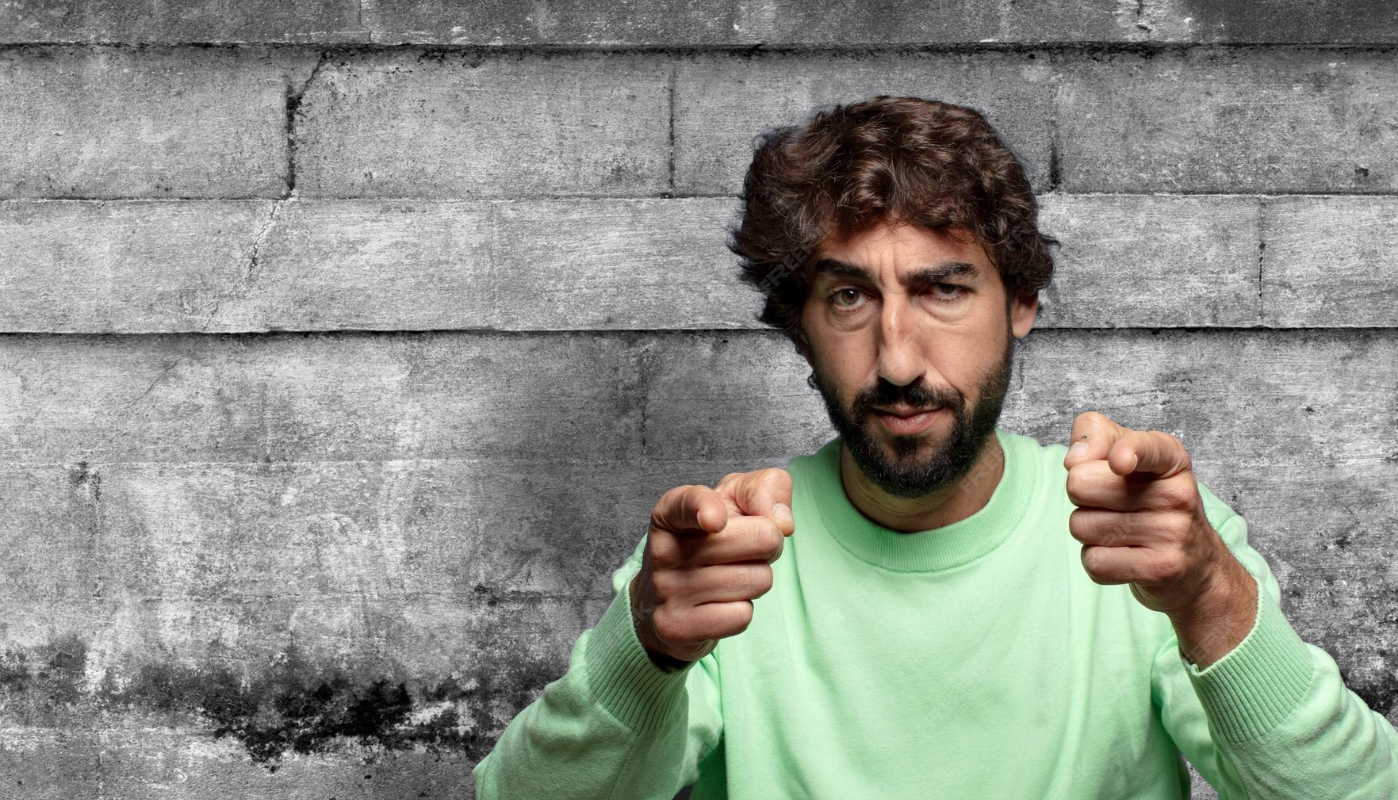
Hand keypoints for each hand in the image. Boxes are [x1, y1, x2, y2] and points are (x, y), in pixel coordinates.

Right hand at [630, 468, 795, 666]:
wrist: (666, 601)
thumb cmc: (709, 541)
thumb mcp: (733, 501)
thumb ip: (765, 489)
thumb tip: (782, 523)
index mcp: (671, 512)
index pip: (688, 503)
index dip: (705, 508)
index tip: (714, 520)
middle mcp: (664, 550)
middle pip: (760, 538)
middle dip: (770, 544)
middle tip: (748, 550)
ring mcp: (667, 591)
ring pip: (758, 580)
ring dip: (757, 579)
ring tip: (730, 577)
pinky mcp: (677, 627)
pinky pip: (742, 616)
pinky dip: (741, 611)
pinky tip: (718, 605)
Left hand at [1062, 411, 1248, 619]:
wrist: (1198, 564)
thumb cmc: (1148, 500)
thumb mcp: (1129, 457)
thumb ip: (1097, 437)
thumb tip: (1075, 459)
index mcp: (1170, 457)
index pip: (1146, 446)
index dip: (1127, 452)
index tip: (1120, 463)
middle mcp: (1177, 492)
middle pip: (1080, 484)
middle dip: (1080, 496)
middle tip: (1108, 503)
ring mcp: (1172, 532)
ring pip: (1081, 525)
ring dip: (1088, 531)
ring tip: (1120, 530)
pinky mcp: (1162, 568)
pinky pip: (1093, 561)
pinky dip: (1097, 560)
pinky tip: (1123, 555)